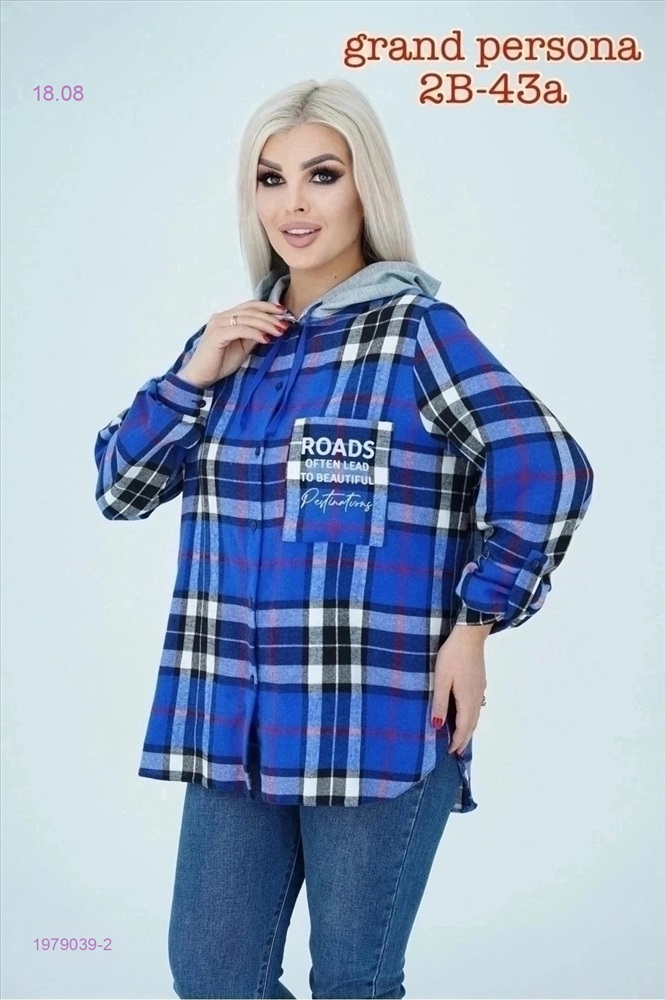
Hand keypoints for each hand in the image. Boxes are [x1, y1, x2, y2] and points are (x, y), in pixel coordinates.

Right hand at [178, 300, 293, 387]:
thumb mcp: (242, 347)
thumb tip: (271, 329)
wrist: (201, 377)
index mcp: (226, 317)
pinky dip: (255, 333)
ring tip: (280, 331)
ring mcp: (218, 324)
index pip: (250, 306)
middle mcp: (221, 317)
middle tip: (286, 324)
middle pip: (250, 310)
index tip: (284, 313)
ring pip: (247, 318)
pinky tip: (266, 339)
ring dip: (266, 324)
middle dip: (271, 316)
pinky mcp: (217, 334)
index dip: (268, 307)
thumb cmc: (220, 363)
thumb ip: (253, 336)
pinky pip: (241, 330)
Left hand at [432, 624, 489, 754]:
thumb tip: (438, 725)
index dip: (457, 741)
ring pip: (476, 715)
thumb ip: (440, 702)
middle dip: (464, 739)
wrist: (470, 635)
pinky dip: (471, 717)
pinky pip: (477, 706)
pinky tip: (466, 714)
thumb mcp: (441, 679)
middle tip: (457, 751)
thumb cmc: (452, 656)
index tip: (450, 752)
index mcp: (467, 699)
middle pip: (472, 724)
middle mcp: (476, 697)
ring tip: (462, 737)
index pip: (463, 727)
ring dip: (469, 728)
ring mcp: (480, 688)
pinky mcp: (480, 681)